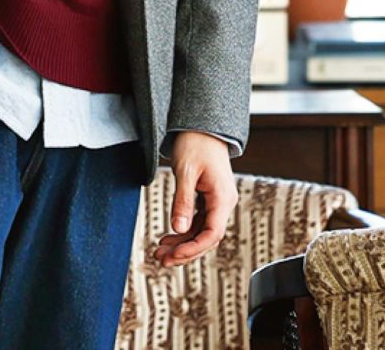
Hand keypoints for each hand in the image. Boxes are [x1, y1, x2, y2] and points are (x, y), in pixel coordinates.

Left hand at [153, 131, 236, 267]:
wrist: (202, 125)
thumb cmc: (195, 143)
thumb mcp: (186, 171)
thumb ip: (183, 201)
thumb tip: (179, 229)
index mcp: (223, 197)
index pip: (212, 233)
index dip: (193, 248)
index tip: (174, 255)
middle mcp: (223, 202)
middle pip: (206, 237)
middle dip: (184, 251)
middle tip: (161, 260)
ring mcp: (217, 201)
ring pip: (201, 231)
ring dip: (182, 243)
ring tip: (160, 252)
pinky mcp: (209, 198)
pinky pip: (199, 221)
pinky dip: (184, 230)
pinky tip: (169, 237)